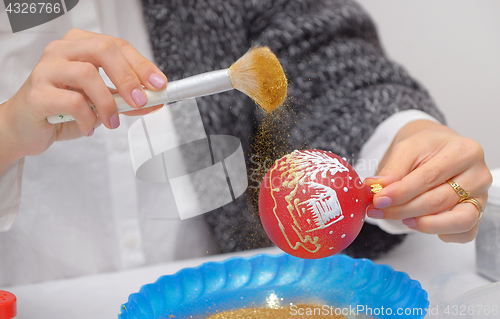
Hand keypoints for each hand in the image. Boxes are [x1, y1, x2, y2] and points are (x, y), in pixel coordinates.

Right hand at [0, 28, 166, 171]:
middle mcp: (62, 50)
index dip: (142, 65)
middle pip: (103, 49)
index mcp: (80, 45)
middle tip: (140, 101)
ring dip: (107, 103)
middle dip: (128, 77)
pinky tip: (88, 127)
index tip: (159, 84)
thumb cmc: (64, 110)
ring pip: (87, 74)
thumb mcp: (102, 103)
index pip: (117, 46)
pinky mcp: (36, 93)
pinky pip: (72, 101)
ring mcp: (46, 69)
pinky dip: (88, 118)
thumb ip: (127, 100)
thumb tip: (156, 100)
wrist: (25, 128)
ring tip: (111, 122)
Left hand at [364, 120, 491, 242]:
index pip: (429, 177)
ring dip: (424, 224)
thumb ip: (392, 170)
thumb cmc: (426, 149)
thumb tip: (375, 187)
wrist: (439, 151)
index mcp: (464, 151)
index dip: (401, 192)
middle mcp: (478, 175)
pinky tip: (419, 223)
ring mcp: (481, 197)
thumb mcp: (406, 150)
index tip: (378, 199)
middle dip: (403, 209)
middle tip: (378, 210)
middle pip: (439, 201)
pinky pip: (465, 233)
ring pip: (458, 221)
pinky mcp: (477, 214)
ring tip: (402, 218)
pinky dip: (442, 233)